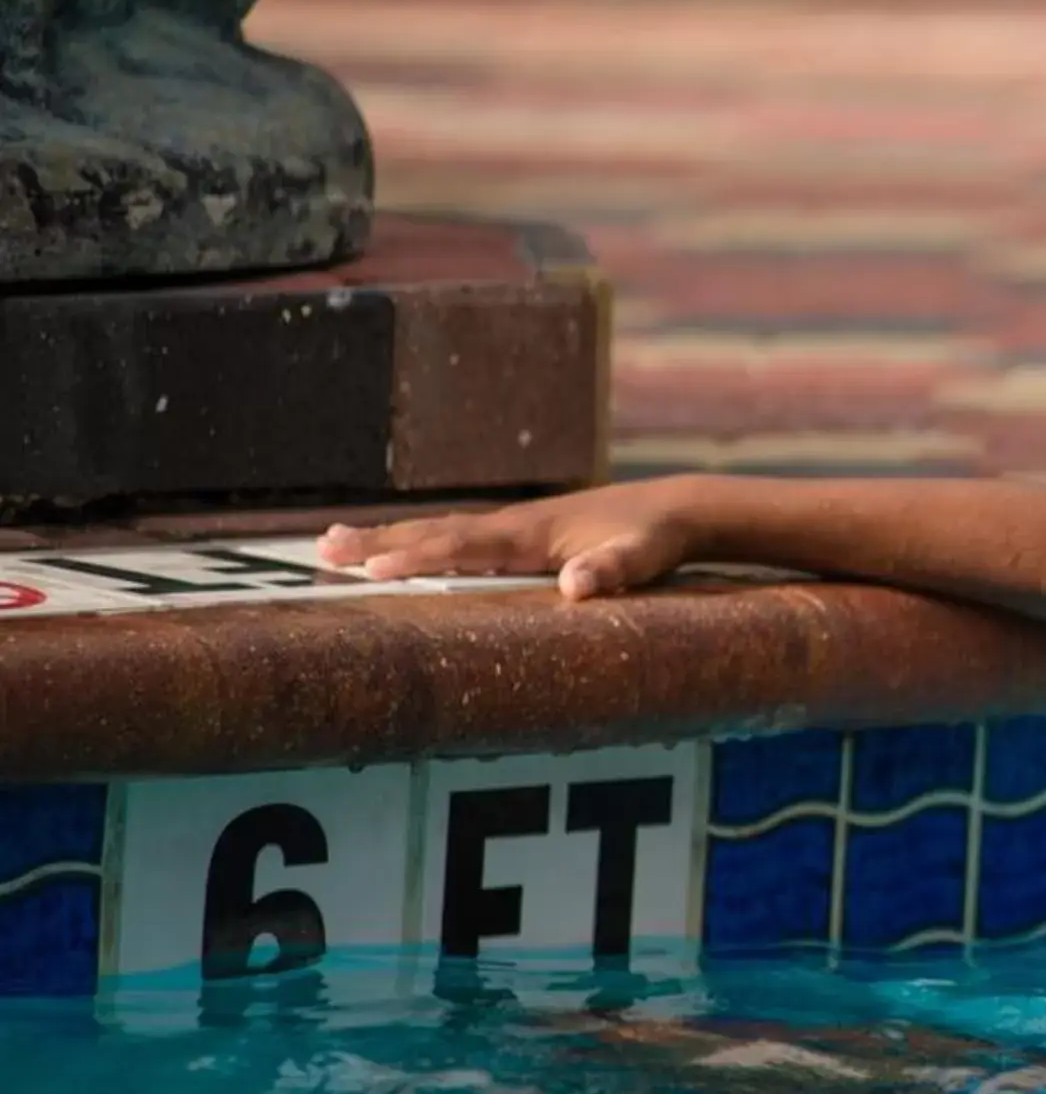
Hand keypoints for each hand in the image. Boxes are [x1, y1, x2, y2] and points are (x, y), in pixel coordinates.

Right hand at [321, 480, 701, 600]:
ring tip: (330, 544)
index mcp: (533, 533)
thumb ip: (611, 569)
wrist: (675, 509)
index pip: (464, 545)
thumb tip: (576, 585)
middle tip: (320, 551)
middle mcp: (515, 524)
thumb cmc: (657, 539)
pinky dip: (418, 542)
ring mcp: (514, 526)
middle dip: (378, 543)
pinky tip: (395, 550)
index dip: (419, 559)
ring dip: (385, 538)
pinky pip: (456, 537)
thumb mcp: (642, 558)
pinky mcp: (521, 534)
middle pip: (435, 532)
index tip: (371, 570)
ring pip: (438, 531)